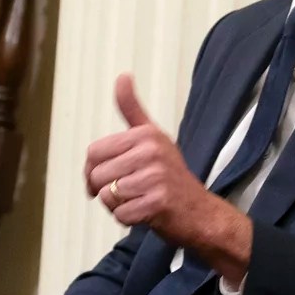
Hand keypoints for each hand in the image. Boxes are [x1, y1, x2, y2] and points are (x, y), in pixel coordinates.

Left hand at [84, 74, 251, 281]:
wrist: (200, 212)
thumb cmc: (171, 176)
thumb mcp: (153, 137)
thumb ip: (132, 109)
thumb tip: (122, 75)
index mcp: (146, 134)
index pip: (93, 153)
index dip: (93, 170)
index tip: (108, 177)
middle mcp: (151, 151)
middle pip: (97, 176)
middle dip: (105, 190)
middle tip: (129, 192)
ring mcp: (156, 177)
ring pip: (107, 196)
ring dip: (118, 205)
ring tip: (140, 200)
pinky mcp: (158, 203)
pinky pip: (120, 215)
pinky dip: (128, 219)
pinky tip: (146, 212)